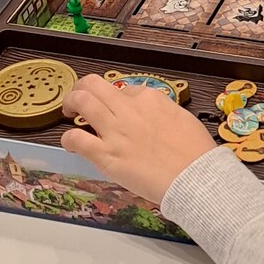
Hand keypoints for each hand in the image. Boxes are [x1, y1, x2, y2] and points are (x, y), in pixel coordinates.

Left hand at [60, 76, 217, 203]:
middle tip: (78, 98)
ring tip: (69, 112)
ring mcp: (115, 131)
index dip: (115, 98)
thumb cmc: (195, 154)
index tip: (114, 107)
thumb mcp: (183, 118)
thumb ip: (162, 110)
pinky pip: (76, 138)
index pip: (123, 89)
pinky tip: (71, 143)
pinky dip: (68, 138)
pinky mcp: (106, 155)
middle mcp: (129, 110)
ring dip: (70, 103)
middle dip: (81, 88)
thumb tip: (151, 112)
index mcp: (150, 99)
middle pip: (93, 84)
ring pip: (81, 101)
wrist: (196, 179)